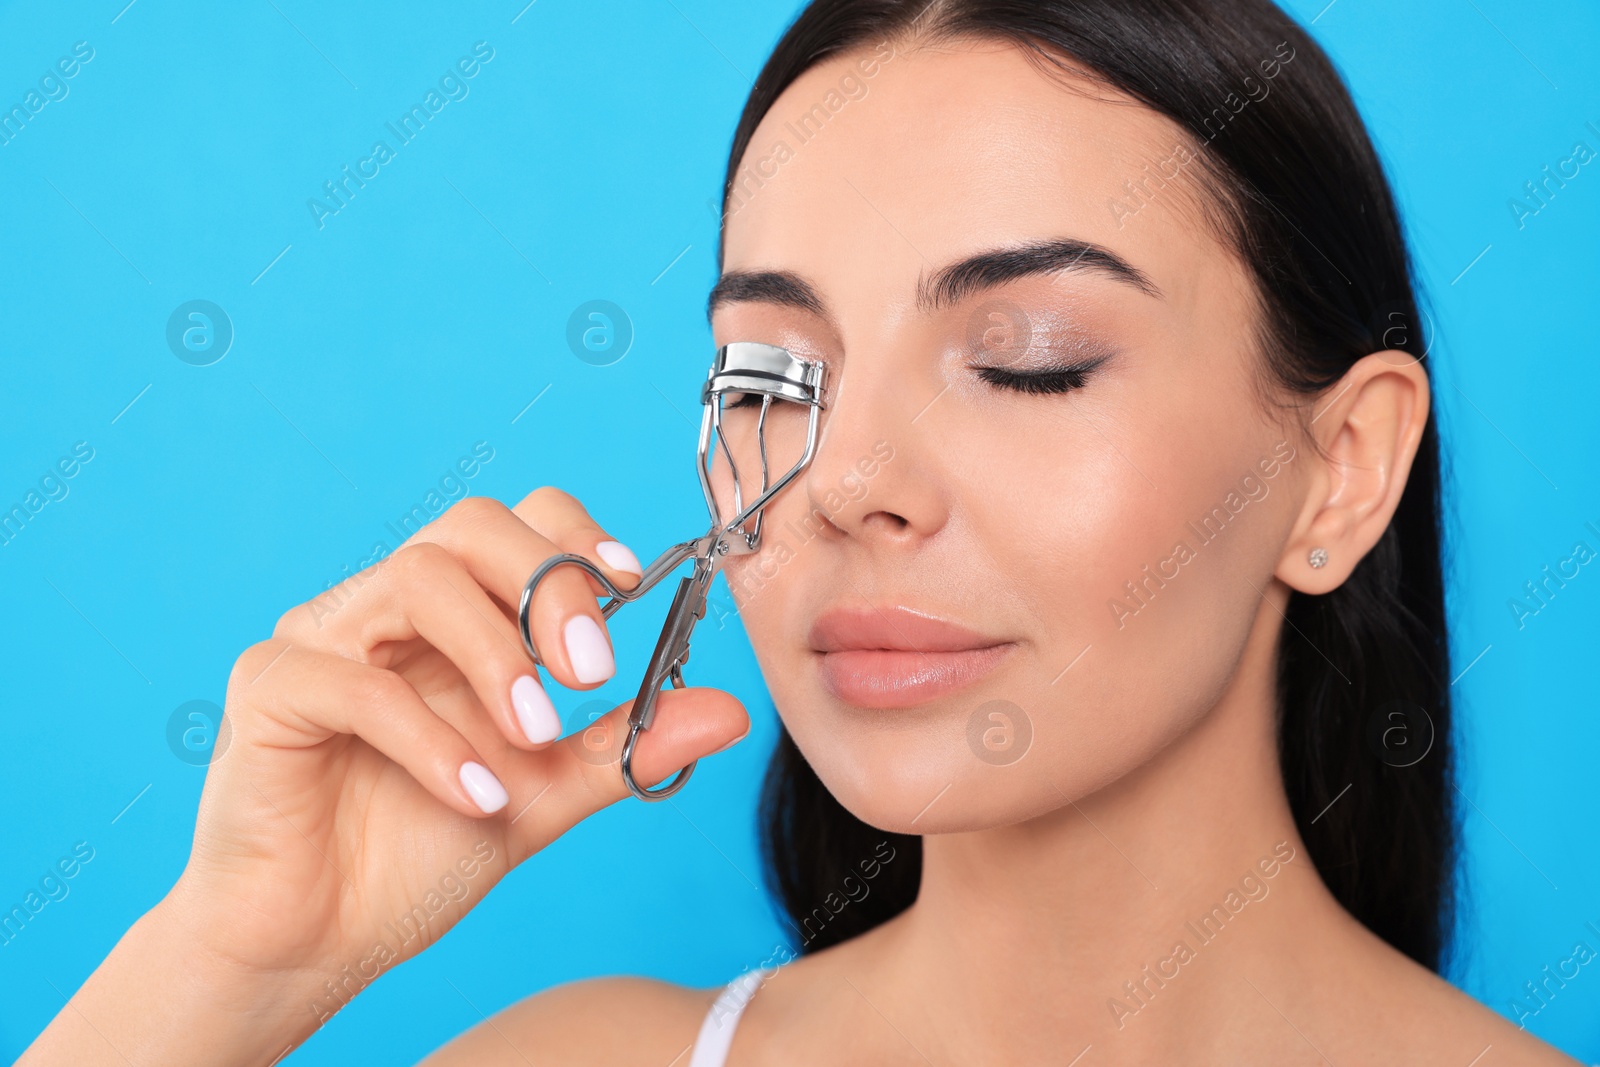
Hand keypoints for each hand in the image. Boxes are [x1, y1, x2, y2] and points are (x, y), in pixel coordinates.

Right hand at [79, 489, 745, 1058]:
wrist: (321, 939)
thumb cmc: (422, 849)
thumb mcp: (545, 793)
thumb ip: (625, 746)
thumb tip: (730, 711)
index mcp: (453, 617)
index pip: (516, 524)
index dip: (575, 539)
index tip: (631, 585)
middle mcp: (386, 608)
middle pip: (470, 528)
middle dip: (545, 585)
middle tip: (591, 670)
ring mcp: (323, 637)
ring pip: (416, 580)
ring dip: (493, 655)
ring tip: (535, 736)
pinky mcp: (271, 688)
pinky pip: (355, 682)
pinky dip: (429, 737)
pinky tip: (474, 795)